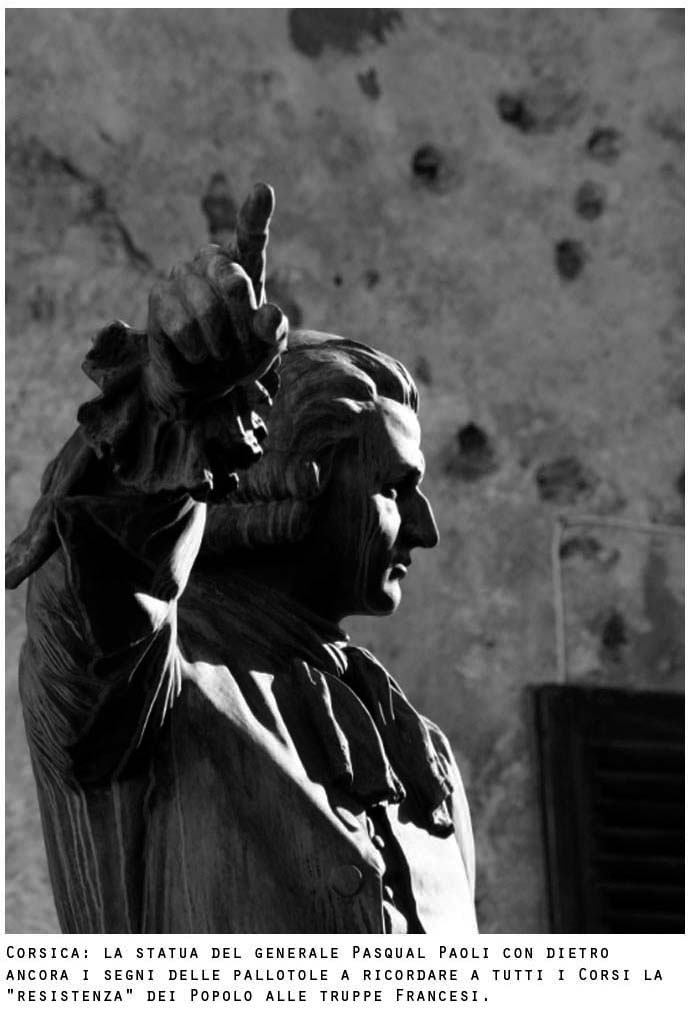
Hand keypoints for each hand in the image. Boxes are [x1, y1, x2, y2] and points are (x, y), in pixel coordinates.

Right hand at [145, 183, 287, 417]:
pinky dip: (195, 347)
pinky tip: (197, 353)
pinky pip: (181, 323)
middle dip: (242, 322)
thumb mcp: (266, 347)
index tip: (263, 190)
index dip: (255, 214)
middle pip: (234, 280)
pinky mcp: (160, 296)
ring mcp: (184, 276)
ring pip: (207, 307)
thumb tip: (269, 314)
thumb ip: (273, 330)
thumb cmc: (241, 355)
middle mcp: (213, 263)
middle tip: (242, 345)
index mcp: (246, 266)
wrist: (204, 380)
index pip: (251, 236)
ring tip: (220, 352)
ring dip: (219, 341)